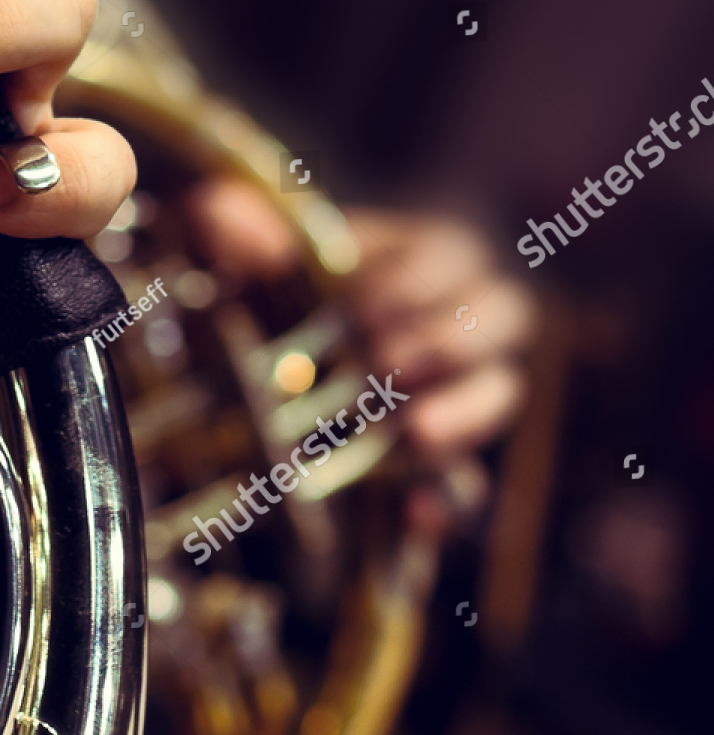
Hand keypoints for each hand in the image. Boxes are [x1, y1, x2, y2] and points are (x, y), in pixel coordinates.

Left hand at [188, 177, 537, 518]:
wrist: (240, 367)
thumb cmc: (254, 285)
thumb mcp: (235, 248)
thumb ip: (228, 225)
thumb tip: (232, 223)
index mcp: (416, 253)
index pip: (453, 252)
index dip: (414, 280)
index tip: (360, 309)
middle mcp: (454, 314)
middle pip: (505, 313)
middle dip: (449, 338)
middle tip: (387, 363)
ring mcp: (456, 387)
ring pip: (501, 389)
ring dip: (466, 409)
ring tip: (420, 432)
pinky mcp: (439, 458)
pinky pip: (470, 483)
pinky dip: (448, 499)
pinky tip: (418, 510)